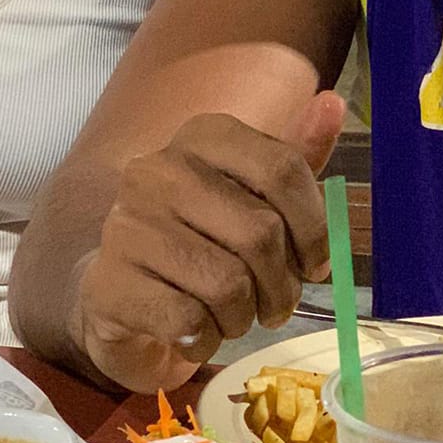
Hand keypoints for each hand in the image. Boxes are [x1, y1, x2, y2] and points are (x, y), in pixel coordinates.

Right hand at [73, 92, 345, 393]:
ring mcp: (127, 225)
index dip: (314, 228)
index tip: (315, 264)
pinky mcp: (109, 282)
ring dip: (244, 317)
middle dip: (282, 286)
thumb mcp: (252, 197)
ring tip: (233, 315)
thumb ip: (294, 159)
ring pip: (228, 284)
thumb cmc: (201, 240)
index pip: (283, 169)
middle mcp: (159, 169)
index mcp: (202, 137)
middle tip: (275, 304)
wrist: (120, 292)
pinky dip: (206, 339)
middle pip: (261, 233)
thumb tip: (333, 104)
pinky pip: (190, 321)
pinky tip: (195, 330)